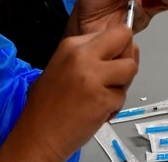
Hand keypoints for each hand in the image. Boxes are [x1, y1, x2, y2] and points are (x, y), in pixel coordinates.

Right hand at [0, 25, 137, 160]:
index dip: (115, 48)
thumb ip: (90, 55)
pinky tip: (98, 110)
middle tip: (116, 74)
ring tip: (104, 94)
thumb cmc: (47, 107)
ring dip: (123, 83)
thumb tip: (119, 51)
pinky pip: (123, 96)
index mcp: (71, 45)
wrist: (37, 136)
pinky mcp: (102, 98)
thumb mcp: (62, 66)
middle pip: (124, 37)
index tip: (110, 60)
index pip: (111, 32)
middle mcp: (82, 56)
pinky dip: (114, 106)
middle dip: (126, 55)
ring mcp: (93, 76)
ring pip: (130, 67)